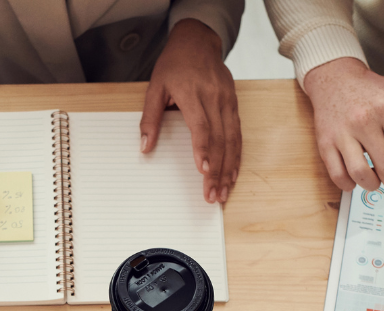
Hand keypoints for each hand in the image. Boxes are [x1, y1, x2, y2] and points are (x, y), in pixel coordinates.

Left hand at [140, 18, 240, 203]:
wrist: (197, 41)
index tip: (204, 170)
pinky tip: (233, 173)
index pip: (202, 126)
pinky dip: (237, 156)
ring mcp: (227, 101)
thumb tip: (145, 146)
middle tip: (213, 194)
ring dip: (229, 168)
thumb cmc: (174, 65)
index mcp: (193, 94)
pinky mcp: (234, 104)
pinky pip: (238, 134)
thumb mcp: (155, 87)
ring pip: (232, 140)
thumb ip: (150, 118)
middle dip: (217, 170)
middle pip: (220, 139)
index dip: (204, 150)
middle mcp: (215, 98)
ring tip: (224, 191)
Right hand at [303, 57, 383, 221]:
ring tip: (377, 184)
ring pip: (361, 174)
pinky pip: (337, 174)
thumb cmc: (368, 88)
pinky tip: (355, 181)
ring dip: (372, 186)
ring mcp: (343, 135)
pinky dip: (349, 185)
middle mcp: (365, 123)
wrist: (333, 78)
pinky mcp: (325, 144)